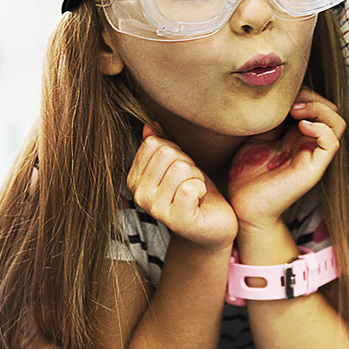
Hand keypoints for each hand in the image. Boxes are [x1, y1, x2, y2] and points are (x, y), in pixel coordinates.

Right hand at [127, 125, 236, 248]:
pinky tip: (199, 201)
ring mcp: (155, 209)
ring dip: (196, 177)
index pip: (153, 144)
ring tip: (195, 192)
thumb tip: (149, 125)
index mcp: (135, 179)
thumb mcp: (178, 164)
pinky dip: (201, 189)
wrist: (213, 223)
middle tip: (190, 182)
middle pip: (167, 153)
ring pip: (180, 168)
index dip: (176, 151)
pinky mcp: (175, 220)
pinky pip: (189, 187)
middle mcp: (140, 195)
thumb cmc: (195, 192)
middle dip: (187, 164)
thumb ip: (162, 145)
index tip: (180, 171)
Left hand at [227, 88, 344, 229]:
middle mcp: (309, 143)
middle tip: (289, 100)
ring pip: (336, 122)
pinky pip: (331, 143)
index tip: (280, 93)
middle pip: (328, 109)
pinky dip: (321, 128)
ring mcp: (313, 156)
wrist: (244, 207)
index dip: (302, 92)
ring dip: (318, 108)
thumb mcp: (256, 137)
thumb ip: (270, 118)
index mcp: (296, 135)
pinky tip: (300, 125)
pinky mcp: (313, 169)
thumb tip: (278, 97)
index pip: (314, 104)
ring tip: (296, 110)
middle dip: (311, 96)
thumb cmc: (247, 175)